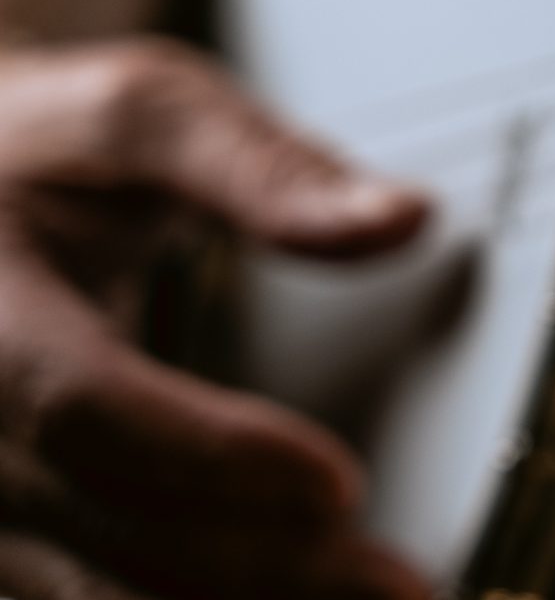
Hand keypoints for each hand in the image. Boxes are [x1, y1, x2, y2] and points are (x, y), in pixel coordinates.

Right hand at [0, 39, 432, 599]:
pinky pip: (67, 590)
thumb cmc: (39, 147)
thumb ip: (265, 169)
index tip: (340, 485)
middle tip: (400, 587)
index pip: (83, 407)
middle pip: (98, 521)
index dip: (210, 455)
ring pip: (77, 588)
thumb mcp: (140, 115)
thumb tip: (402, 220)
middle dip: (255, 564)